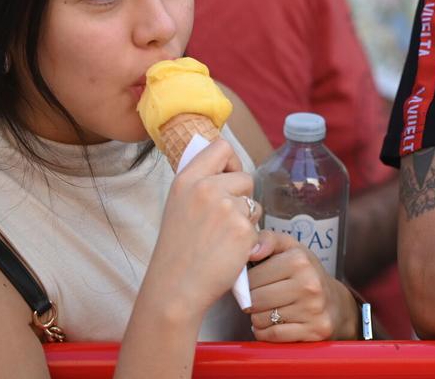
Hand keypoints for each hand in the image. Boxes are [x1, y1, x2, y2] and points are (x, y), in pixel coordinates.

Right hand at [143, 139, 259, 316]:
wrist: (176, 288)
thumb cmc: (178, 250)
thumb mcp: (178, 205)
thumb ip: (200, 183)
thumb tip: (226, 164)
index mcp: (187, 180)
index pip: (221, 147)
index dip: (231, 162)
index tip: (229, 177)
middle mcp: (206, 188)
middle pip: (245, 176)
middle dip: (242, 197)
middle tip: (223, 221)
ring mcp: (227, 208)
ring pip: (254, 203)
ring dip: (247, 220)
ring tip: (222, 239)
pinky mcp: (243, 229)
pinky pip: (258, 227)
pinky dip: (249, 240)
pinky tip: (229, 252)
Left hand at [247, 231, 354, 340]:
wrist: (336, 305)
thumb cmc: (306, 274)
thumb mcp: (290, 249)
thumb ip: (268, 239)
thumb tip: (252, 250)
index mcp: (299, 260)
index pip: (251, 278)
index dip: (247, 282)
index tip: (255, 283)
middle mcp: (309, 284)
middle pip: (254, 300)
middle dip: (251, 301)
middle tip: (261, 297)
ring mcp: (312, 309)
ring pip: (260, 320)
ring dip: (258, 318)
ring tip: (269, 310)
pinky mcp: (313, 331)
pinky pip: (271, 336)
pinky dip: (265, 333)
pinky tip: (273, 323)